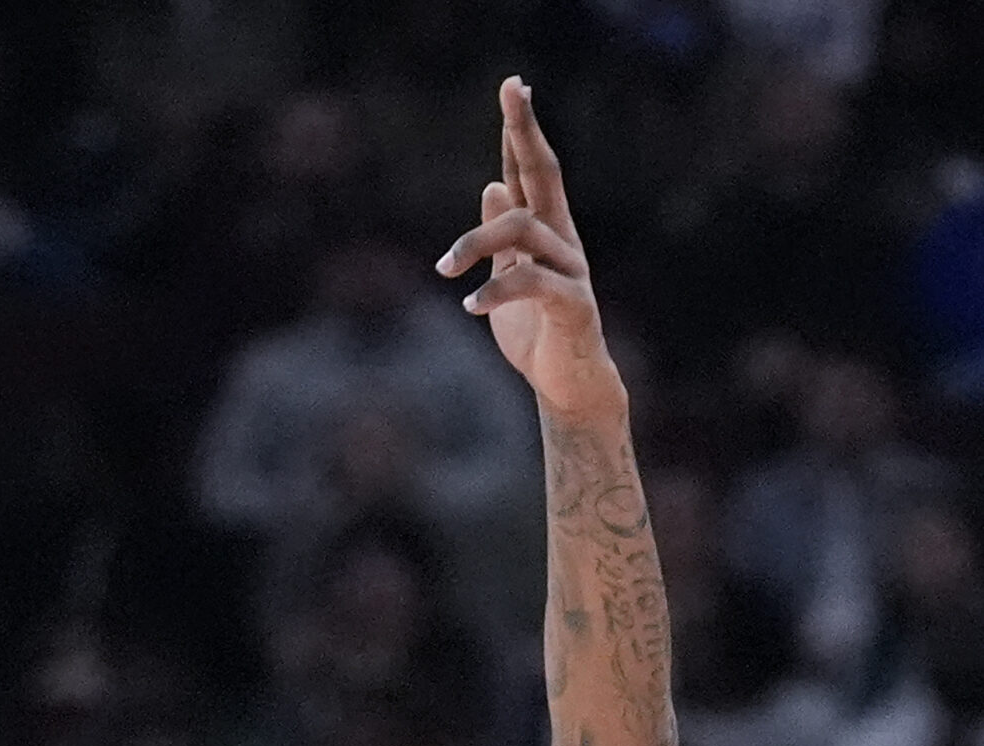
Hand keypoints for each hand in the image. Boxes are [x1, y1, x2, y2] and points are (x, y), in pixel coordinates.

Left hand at [436, 77, 613, 415]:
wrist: (567, 386)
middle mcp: (563, 240)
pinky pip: (532, 283)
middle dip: (526, 130)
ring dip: (476, 241)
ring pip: (523, 228)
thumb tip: (491, 186)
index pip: (530, 172)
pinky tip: (470, 305)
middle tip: (512, 90)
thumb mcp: (509, 279)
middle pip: (544, 173)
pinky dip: (496, 290)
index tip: (513, 86)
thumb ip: (500, 240)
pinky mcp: (573, 305)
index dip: (519, 131)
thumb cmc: (536, 333)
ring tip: (444, 269)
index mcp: (546, 232)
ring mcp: (572, 270)